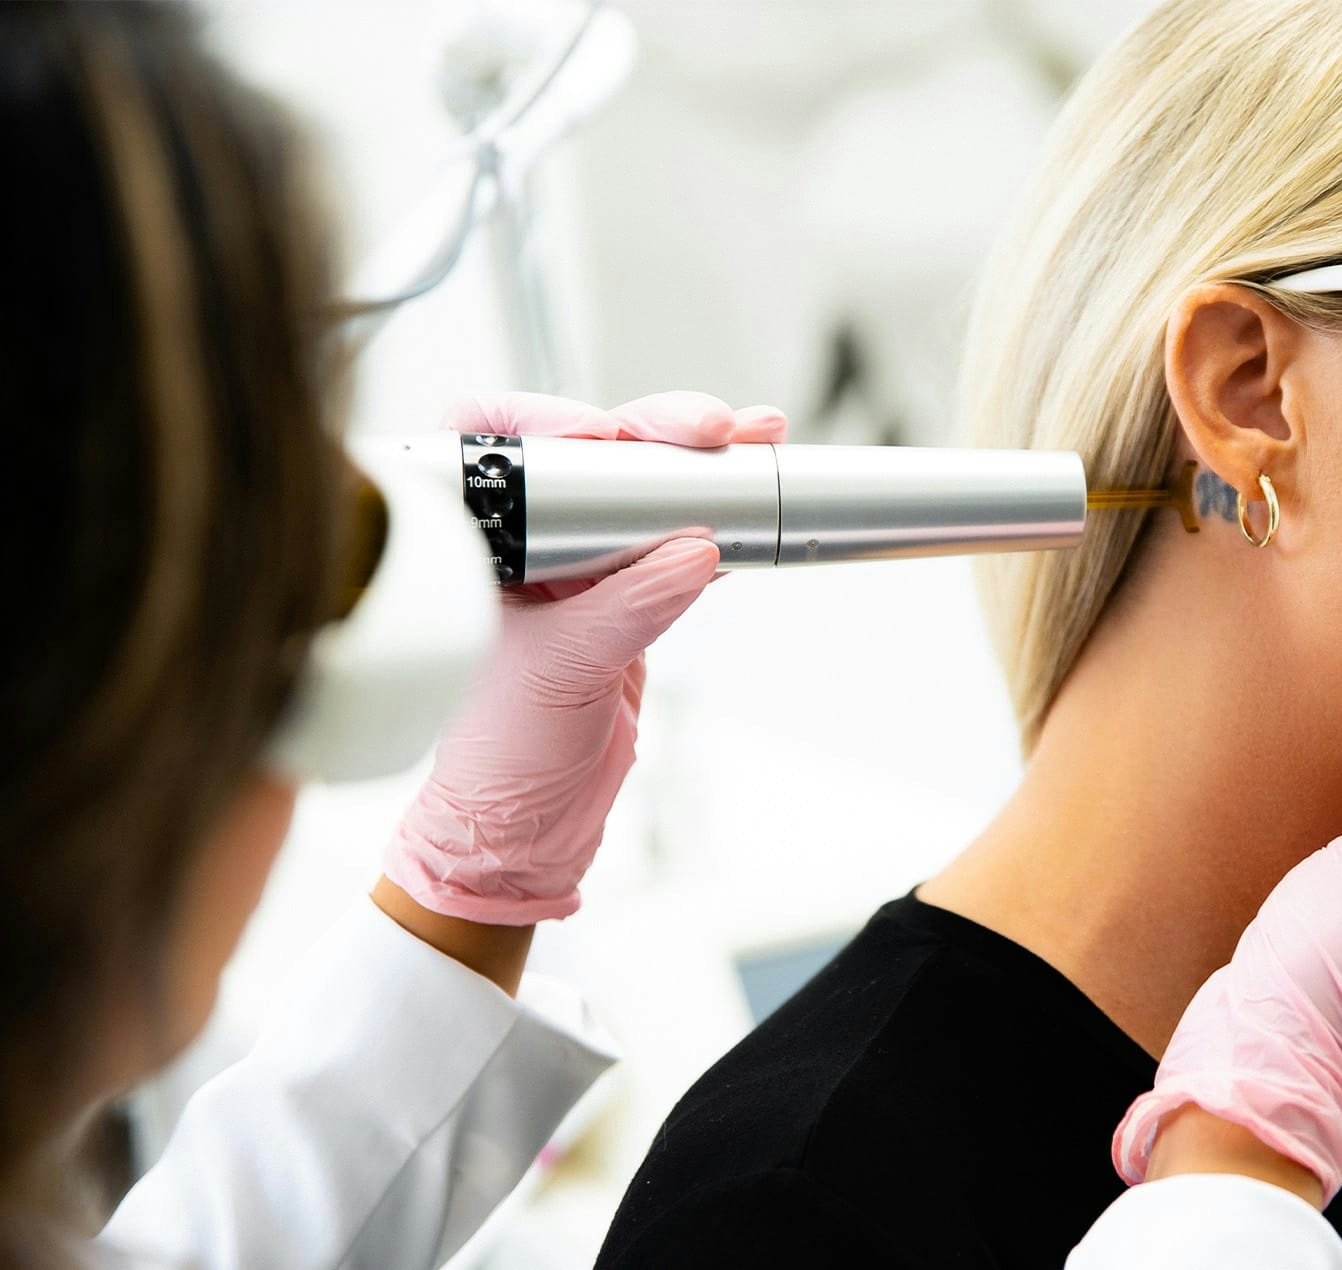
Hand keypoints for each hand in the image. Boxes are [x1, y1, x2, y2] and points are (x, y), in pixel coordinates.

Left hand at [383, 391, 786, 924]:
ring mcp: (575, 569)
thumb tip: (693, 550)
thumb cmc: (500, 763)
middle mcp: (518, 544)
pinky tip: (751, 485)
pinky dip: (715, 513)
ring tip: (747, 437)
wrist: (526, 833)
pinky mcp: (623, 599)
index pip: (493, 441)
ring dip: (696, 459)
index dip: (548, 419)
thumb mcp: (563, 674)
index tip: (603, 436)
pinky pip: (672, 538)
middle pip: (586, 451)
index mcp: (472, 545)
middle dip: (650, 429)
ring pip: (637, 487)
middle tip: (704, 431)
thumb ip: (628, 607)